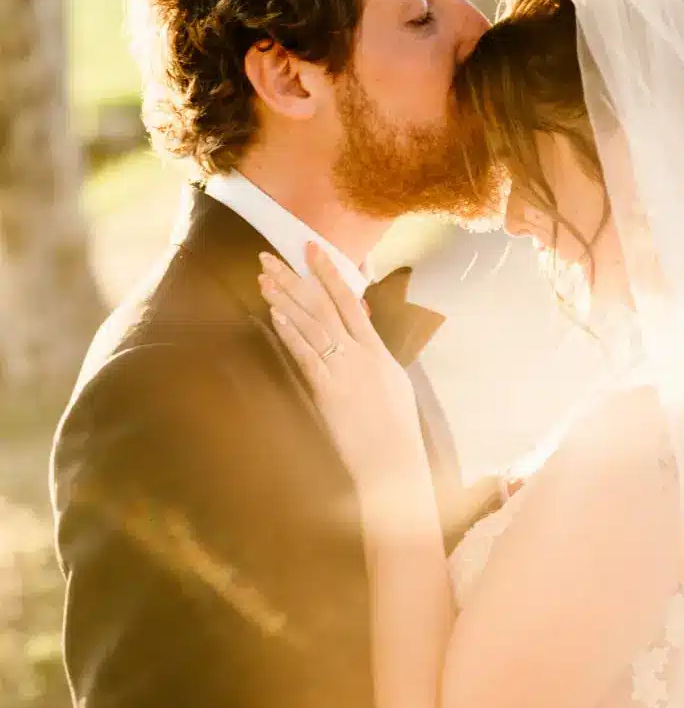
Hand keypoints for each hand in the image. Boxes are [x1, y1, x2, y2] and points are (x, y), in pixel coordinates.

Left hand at [259, 244, 423, 490]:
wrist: (393, 459)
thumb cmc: (394, 426)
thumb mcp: (391, 381)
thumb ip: (373, 352)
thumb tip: (359, 326)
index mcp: (377, 350)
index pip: (349, 300)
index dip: (329, 271)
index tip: (311, 248)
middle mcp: (360, 354)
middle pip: (322, 305)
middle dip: (294, 279)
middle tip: (269, 257)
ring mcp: (343, 371)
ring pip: (311, 325)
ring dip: (285, 300)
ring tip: (264, 279)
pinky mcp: (328, 390)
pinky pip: (307, 355)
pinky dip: (291, 333)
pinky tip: (276, 315)